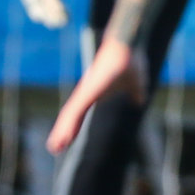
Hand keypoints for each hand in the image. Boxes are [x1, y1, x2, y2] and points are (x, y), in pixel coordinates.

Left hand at [49, 37, 147, 154]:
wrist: (130, 46)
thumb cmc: (132, 60)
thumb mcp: (136, 84)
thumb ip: (135, 93)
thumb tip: (139, 101)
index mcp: (94, 93)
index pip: (80, 113)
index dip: (73, 127)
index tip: (66, 141)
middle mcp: (86, 92)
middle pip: (72, 116)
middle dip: (63, 132)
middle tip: (55, 148)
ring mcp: (86, 90)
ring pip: (71, 115)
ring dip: (63, 131)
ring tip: (55, 147)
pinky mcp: (88, 90)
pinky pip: (77, 110)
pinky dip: (70, 124)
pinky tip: (64, 135)